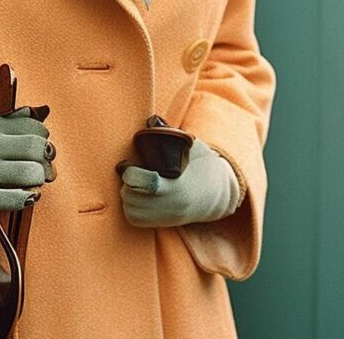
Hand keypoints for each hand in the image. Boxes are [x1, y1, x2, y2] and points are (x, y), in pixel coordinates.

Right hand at [0, 108, 51, 224]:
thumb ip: (9, 123)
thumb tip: (41, 111)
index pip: (32, 124)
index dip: (43, 139)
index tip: (40, 152)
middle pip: (35, 146)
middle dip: (46, 161)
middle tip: (44, 171)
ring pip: (29, 172)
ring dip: (38, 181)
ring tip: (31, 185)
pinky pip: (12, 198)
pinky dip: (26, 199)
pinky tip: (25, 198)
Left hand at [120, 138, 239, 227]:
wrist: (216, 193)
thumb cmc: (203, 164)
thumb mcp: (193, 146)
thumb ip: (172, 133)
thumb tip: (151, 120)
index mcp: (180, 187)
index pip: (148, 184)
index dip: (133, 173)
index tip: (130, 163)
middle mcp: (172, 206)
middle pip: (133, 199)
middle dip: (127, 183)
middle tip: (130, 170)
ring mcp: (167, 217)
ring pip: (131, 211)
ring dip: (127, 195)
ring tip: (132, 181)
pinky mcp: (162, 224)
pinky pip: (134, 220)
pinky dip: (130, 207)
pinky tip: (135, 194)